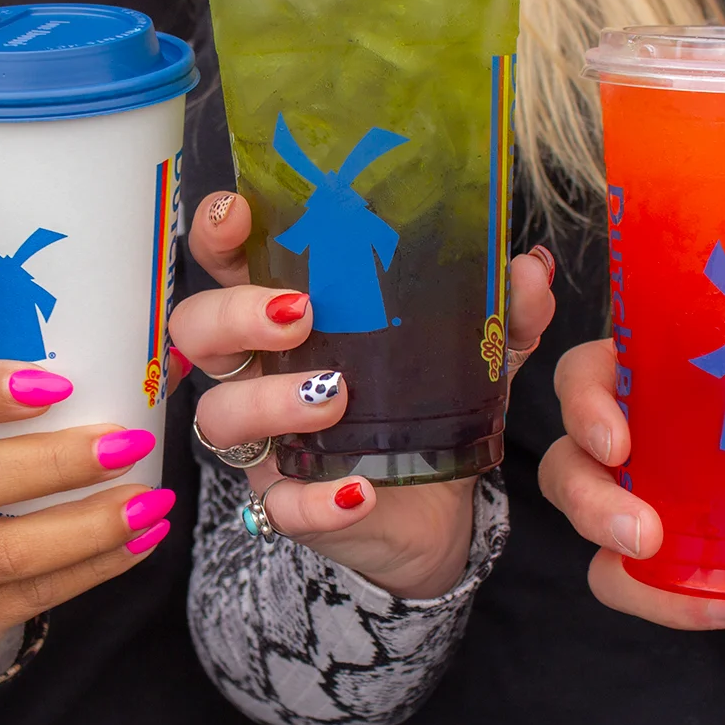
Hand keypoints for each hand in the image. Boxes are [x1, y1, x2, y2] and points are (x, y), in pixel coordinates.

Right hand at [0, 362, 181, 665]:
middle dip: (58, 462)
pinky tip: (142, 540)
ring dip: (90, 525)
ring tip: (150, 502)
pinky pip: (34, 595)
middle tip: (128, 444)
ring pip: (6, 551)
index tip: (56, 383)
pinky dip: (97, 566)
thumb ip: (50, 395)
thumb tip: (165, 364)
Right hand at [169, 193, 555, 599]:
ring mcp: (265, 440)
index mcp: (287, 316)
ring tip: (336, 396)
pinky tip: (358, 491)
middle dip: (234, 314)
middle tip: (300, 314)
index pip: (227, 262)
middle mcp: (260, 372)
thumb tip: (527, 268)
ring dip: (271, 400)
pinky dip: (316, 502)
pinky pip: (279, 507)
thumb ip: (501, 312)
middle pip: (196, 331)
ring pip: (220, 416)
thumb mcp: (471, 352)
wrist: (438, 509)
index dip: (217, 234)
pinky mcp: (287, 504)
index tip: (237, 215)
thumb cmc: (428, 408)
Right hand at [539, 339, 724, 628]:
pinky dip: (679, 603)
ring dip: (629, 577)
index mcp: (639, 379)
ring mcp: (633, 497)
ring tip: (709, 600)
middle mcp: (622, 437)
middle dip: (590, 506)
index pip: (580, 380)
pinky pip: (639, 585)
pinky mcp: (656, 553)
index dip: (584, 409)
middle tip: (643, 536)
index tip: (617, 447)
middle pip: (566, 467)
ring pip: (591, 536)